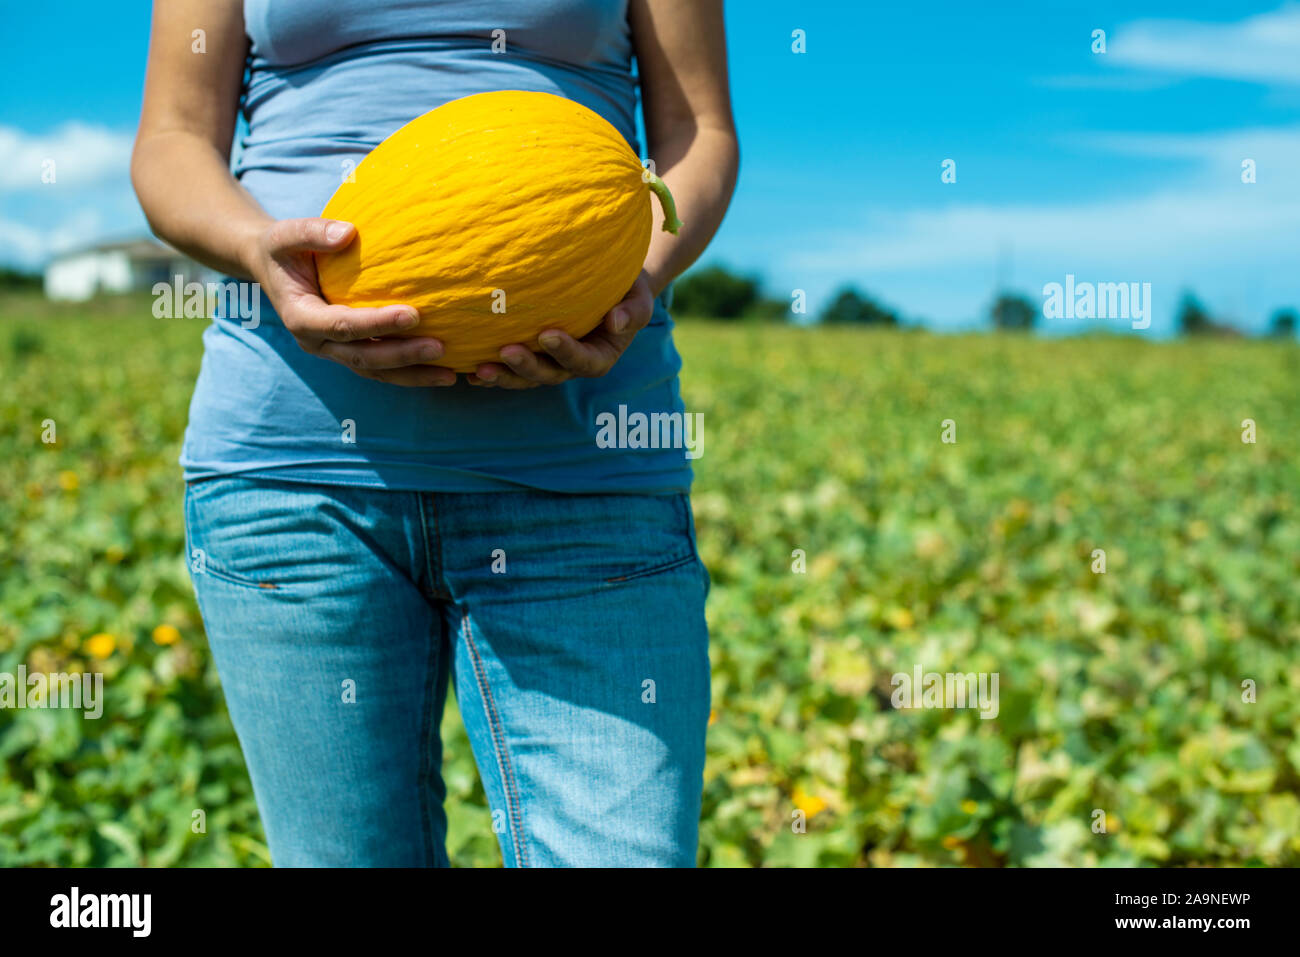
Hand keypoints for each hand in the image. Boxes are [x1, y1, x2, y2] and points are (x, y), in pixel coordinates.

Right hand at [244, 218, 455, 386]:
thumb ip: (313, 231)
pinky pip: (381, 369)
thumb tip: (348, 232)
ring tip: (450, 374)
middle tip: (440, 347)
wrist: (271, 268)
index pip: (343, 326)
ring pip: (375, 371)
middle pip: (364, 357)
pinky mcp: (349, 352)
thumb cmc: (283, 248)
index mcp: (300, 317)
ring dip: (412, 374)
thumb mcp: (286, 233)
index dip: (377, 323)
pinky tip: (442, 372)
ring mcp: (334, 352)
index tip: (414, 314)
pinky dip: (410, 373)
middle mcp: (317, 343)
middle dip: (403, 355)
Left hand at [467, 271, 655, 388]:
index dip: (566, 352)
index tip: (547, 334)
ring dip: (502, 376)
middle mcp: (571, 366)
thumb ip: (632, 311)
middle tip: (505, 351)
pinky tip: (466, 369)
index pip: (585, 361)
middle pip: (549, 375)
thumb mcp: (639, 297)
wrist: (608, 284)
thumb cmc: (626, 287)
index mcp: (600, 356)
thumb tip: (616, 321)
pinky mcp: (529, 355)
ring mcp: (548, 363)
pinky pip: (507, 370)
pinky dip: (488, 373)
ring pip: (524, 378)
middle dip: (526, 367)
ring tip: (478, 369)